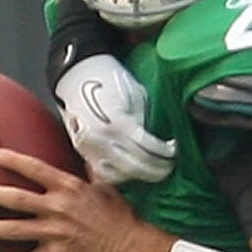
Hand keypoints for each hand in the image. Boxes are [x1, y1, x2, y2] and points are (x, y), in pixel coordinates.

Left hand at [0, 145, 169, 251]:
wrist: (130, 247)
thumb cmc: (121, 216)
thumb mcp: (104, 188)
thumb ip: (87, 175)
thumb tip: (83, 159)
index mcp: (69, 188)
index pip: (35, 169)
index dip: (13, 160)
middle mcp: (58, 208)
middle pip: (18, 199)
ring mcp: (55, 232)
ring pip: (17, 230)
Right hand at [56, 53, 173, 184]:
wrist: (76, 74)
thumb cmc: (110, 80)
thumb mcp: (135, 95)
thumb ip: (145, 121)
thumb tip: (161, 141)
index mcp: (118, 123)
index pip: (148, 148)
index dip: (165, 153)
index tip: (175, 151)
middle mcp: (103, 140)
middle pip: (136, 166)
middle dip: (157, 169)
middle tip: (170, 166)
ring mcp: (90, 149)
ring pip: (121, 175)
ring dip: (141, 176)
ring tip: (155, 171)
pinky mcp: (83, 152)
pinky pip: (104, 174)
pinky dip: (121, 176)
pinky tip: (134, 172)